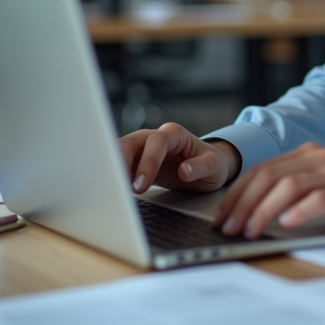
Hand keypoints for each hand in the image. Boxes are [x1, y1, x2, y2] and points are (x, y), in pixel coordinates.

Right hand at [118, 123, 241, 193]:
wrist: (207, 168)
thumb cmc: (212, 164)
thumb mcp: (214, 166)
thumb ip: (201, 167)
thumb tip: (184, 171)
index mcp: (174, 134)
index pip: (156, 143)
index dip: (147, 162)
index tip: (141, 184)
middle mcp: (155, 138)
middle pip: (130, 143)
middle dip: (121, 164)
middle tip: (119, 188)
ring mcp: (143, 149)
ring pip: (120, 153)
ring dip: (113, 170)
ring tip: (110, 190)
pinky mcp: (137, 163)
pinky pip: (120, 166)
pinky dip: (115, 177)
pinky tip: (112, 191)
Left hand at [213, 142, 324, 238]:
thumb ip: (297, 189)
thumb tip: (254, 212)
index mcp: (308, 154)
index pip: (261, 170)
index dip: (237, 194)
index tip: (222, 216)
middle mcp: (319, 158)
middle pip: (268, 176)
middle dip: (242, 204)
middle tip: (229, 228)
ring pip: (288, 186)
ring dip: (263, 210)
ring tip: (250, 231)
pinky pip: (320, 197)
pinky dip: (300, 210)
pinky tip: (287, 223)